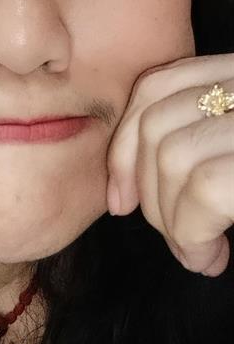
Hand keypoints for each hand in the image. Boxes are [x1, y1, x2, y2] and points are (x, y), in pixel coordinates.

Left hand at [106, 54, 233, 276]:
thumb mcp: (228, 155)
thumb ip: (196, 150)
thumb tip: (127, 196)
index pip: (158, 86)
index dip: (126, 145)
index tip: (120, 201)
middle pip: (156, 121)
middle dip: (148, 192)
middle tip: (179, 239)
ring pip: (172, 156)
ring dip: (172, 221)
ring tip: (198, 251)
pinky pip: (205, 189)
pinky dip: (195, 234)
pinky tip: (211, 257)